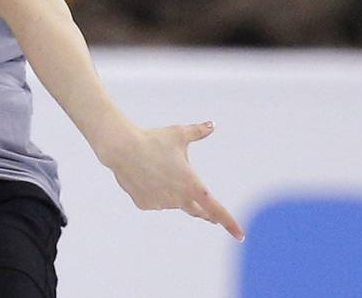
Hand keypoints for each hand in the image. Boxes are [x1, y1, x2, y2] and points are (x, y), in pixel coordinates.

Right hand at [99, 121, 243, 240]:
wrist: (121, 147)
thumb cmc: (153, 139)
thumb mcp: (178, 134)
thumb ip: (198, 132)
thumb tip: (211, 125)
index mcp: (192, 185)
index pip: (216, 209)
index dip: (229, 223)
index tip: (240, 235)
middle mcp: (178, 198)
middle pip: (198, 211)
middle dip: (205, 213)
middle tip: (211, 216)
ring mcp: (161, 203)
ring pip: (173, 202)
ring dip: (173, 194)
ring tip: (157, 171)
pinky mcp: (145, 204)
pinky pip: (155, 201)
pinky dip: (155, 193)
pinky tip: (144, 177)